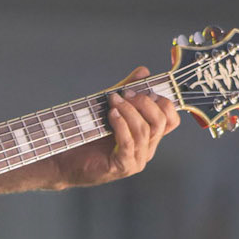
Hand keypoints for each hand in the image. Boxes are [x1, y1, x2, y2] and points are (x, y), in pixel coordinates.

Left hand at [53, 67, 179, 187]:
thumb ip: (128, 90)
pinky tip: (111, 114)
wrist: (66, 159)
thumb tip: (143, 72)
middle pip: (161, 123)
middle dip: (144, 103)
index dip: (163, 102)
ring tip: (113, 100)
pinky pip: (128, 143)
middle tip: (125, 93)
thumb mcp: (111, 107)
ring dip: (129, 111)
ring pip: (144, 131)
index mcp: (149, 137)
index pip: (171, 120)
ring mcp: (136, 160)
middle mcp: (147, 149)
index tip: (144, 90)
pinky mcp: (122, 167)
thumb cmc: (88, 135)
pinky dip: (121, 125)